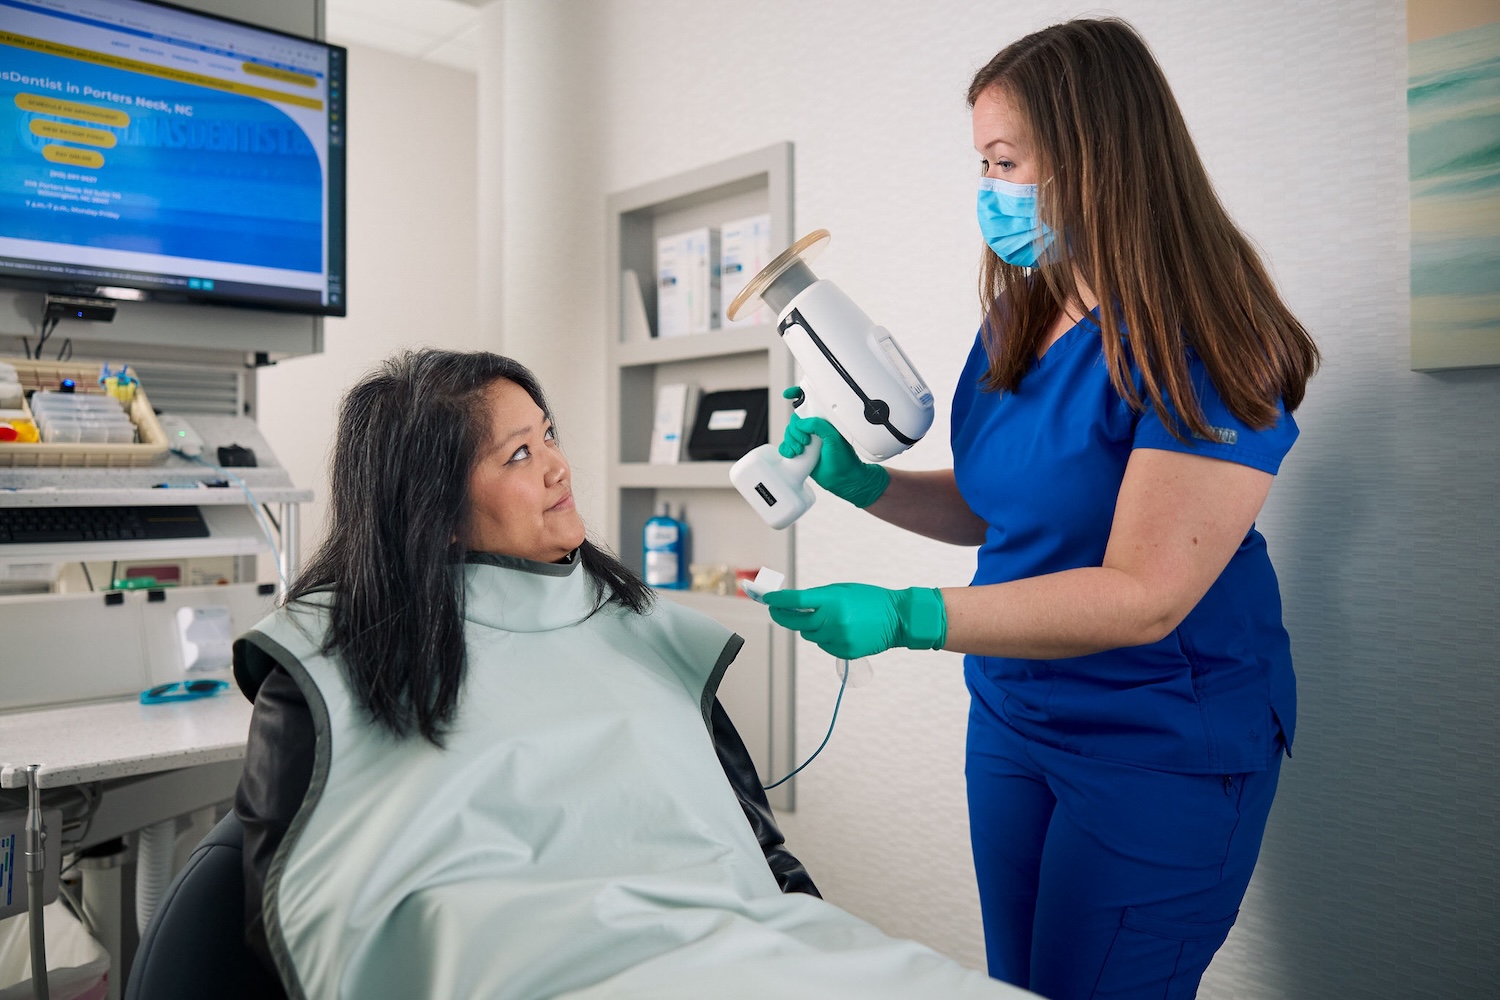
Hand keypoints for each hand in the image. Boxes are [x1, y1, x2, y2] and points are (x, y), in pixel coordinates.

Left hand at [762, 583, 946, 658]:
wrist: (898, 618)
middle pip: (796, 623)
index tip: (766, 599)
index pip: (796, 602)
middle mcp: (833, 621)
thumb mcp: (843, 591)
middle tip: (775, 610)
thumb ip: (818, 598)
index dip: (778, 601)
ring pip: (809, 636)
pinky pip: (823, 645)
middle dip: (783, 616)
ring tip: (828, 618)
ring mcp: (839, 638)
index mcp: (833, 601)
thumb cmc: (869, 599)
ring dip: (810, 628)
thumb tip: (791, 606)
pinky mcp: (844, 651)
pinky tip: (841, 630)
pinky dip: (825, 638)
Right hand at [778, 387, 889, 507]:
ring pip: (789, 433)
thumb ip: (818, 425)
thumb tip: (801, 423)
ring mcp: (806, 441)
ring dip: (791, 441)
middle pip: (794, 420)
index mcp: (824, 421)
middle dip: (795, 430)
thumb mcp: (834, 438)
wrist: (843, 480)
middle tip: (805, 441)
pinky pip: (785, 446)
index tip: (788, 394)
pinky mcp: (800, 452)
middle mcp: (814, 429)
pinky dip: (785, 449)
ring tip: (801, 451)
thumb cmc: (844, 460)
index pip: (810, 403)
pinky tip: (793, 455)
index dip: (797, 395)